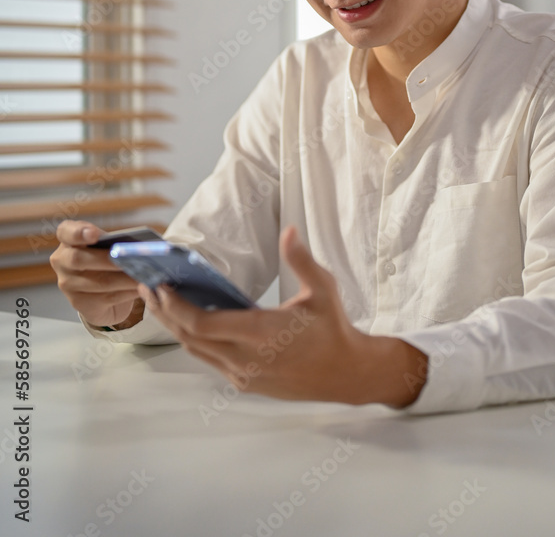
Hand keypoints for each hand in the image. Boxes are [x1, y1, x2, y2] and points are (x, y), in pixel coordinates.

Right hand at [50, 221, 144, 328]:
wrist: (101, 292)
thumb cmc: (106, 260)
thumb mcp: (107, 246)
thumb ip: (115, 242)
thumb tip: (138, 247)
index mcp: (68, 239)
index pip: (66, 231)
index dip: (79, 232)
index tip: (94, 234)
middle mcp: (62, 261)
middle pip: (80, 259)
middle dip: (109, 259)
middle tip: (131, 258)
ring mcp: (68, 284)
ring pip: (99, 281)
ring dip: (126, 279)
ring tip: (146, 274)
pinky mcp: (80, 303)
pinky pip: (107, 297)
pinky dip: (128, 292)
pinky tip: (141, 287)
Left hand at [137, 225, 427, 407]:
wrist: (346, 374)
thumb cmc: (333, 328)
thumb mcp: (323, 289)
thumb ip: (301, 260)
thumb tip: (289, 231)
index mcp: (261, 334)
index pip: (203, 325)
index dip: (176, 308)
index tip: (161, 287)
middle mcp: (247, 359)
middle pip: (190, 338)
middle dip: (165, 313)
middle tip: (148, 288)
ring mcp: (244, 374)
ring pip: (196, 352)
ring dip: (176, 327)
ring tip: (160, 303)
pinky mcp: (246, 382)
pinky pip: (211, 360)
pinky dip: (195, 340)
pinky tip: (189, 322)